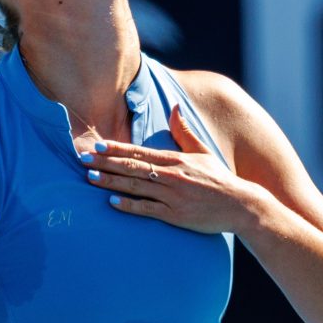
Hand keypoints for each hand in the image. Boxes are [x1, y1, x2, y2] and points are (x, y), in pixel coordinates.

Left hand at [81, 105, 259, 233]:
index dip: (116, 149)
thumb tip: (174, 107)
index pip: (140, 152)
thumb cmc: (219, 178)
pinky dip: (129, 205)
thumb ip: (184, 131)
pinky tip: (112, 202)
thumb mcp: (202, 150)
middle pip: (132, 167)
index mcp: (176, 160)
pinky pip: (148, 209)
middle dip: (105, 163)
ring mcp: (173, 196)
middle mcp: (172, 175)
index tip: (97, 146)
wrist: (240, 205)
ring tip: (90, 178)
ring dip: (111, 182)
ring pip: (136, 186)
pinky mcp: (176, 215)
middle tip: (82, 160)